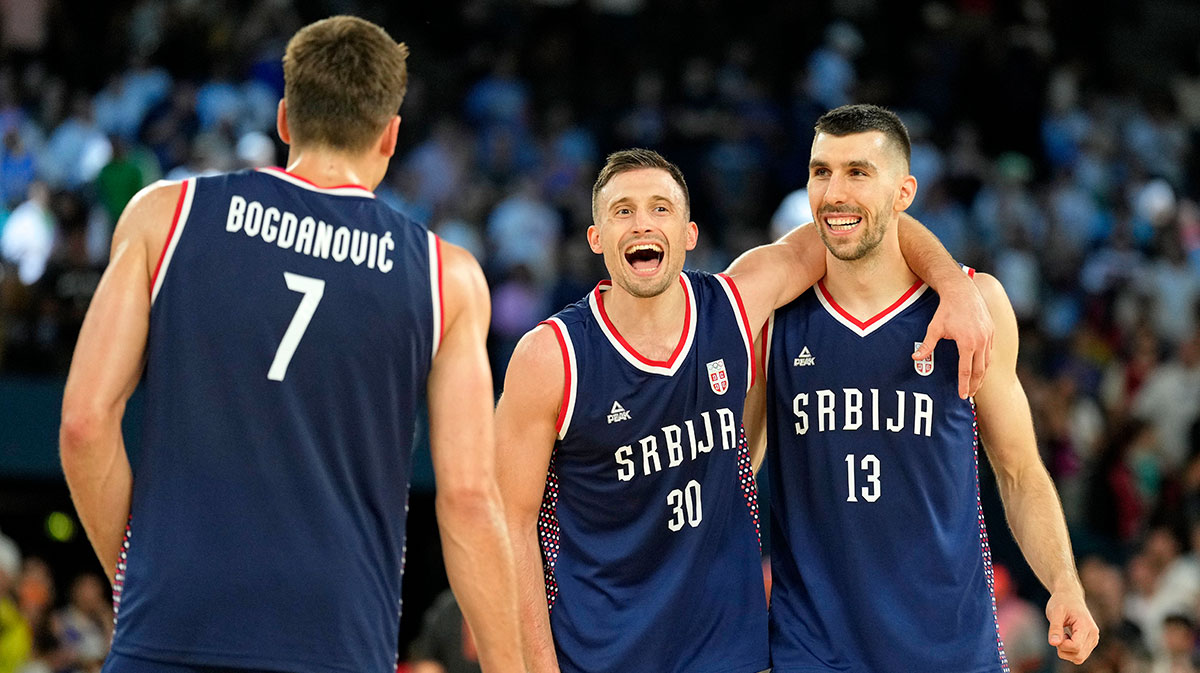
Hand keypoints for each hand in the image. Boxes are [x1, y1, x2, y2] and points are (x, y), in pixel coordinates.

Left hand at [914, 280, 992, 398]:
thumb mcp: (934, 328)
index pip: (966, 370)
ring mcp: (988, 336)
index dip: (964, 384)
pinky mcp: (991, 331)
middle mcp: (981, 341)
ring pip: (988, 362)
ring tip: (975, 386)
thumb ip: (926, 346)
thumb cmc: (946, 310)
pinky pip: (990, 352)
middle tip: (969, 395)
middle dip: (975, 384)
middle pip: (980, 370)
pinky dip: (986, 363)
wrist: (962, 291)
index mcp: (967, 343)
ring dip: (982, 375)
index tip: (962, 396)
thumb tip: (915, 359)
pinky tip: (980, 368)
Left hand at [1045, 591, 1099, 664]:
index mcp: (1086, 626)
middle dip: (1063, 649)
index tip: (1057, 633)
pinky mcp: (1090, 643)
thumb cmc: (1061, 602)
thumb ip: (1055, 628)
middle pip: (1078, 656)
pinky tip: (1066, 638)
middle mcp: (1093, 635)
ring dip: (1066, 651)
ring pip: (1079, 658)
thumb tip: (1053, 643)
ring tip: (1062, 635)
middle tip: (1058, 634)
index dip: (1062, 644)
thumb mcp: (1055, 612)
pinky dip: (1069, 651)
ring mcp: (1093, 640)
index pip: (1075, 646)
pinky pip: (1079, 656)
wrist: (1070, 596)